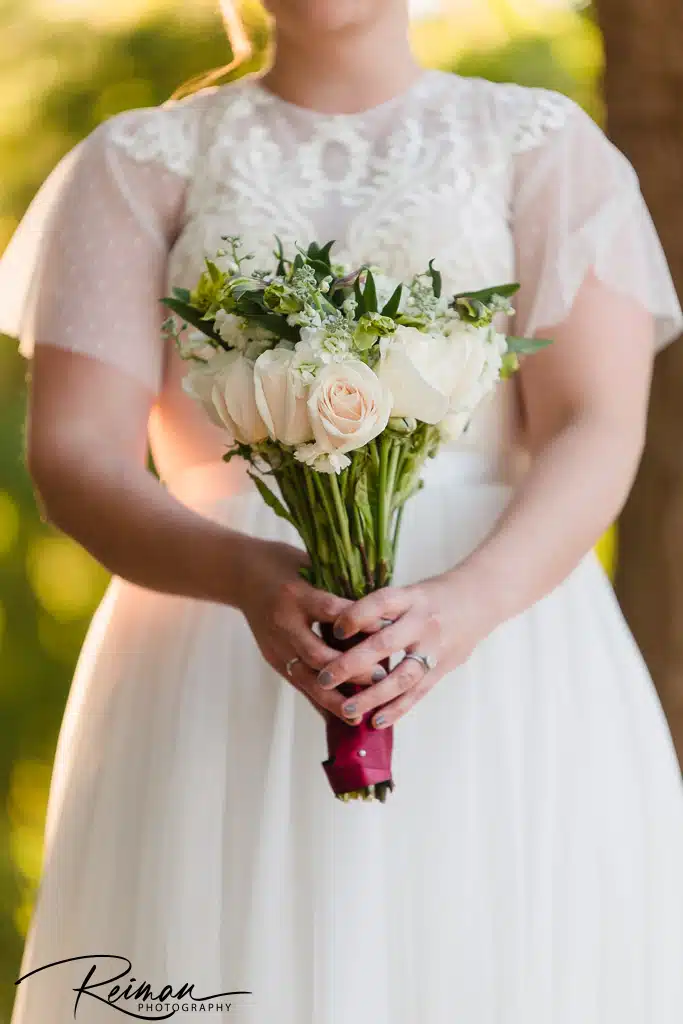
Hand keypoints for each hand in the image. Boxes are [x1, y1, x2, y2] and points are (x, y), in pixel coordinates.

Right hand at [234, 537, 386, 722]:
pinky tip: (338, 715)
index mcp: (295, 594)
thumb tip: (378, 606)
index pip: (331, 611)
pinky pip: (299, 684)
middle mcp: (284, 624)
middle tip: (380, 677)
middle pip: (318, 654)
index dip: (359, 623)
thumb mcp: (310, 565)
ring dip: (334, 698)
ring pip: (307, 678)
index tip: (388, 630)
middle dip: (350, 670)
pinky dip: (319, 701)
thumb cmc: (283, 565)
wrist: (240, 575)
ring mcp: (276, 645)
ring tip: (359, 713)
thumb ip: (338, 586)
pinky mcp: (273, 659)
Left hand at [316, 569, 493, 728]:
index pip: (380, 603)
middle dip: (352, 663)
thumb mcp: (408, 591)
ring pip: (402, 676)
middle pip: (385, 644)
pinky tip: (376, 721)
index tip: (334, 629)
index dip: (356, 616)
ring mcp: (434, 648)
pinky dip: (397, 709)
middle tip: (324, 678)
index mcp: (410, 597)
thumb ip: (380, 609)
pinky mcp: (442, 668)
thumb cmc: (433, 596)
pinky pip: (418, 692)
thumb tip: (335, 626)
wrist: (481, 599)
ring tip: (346, 709)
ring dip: (372, 696)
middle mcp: (422, 622)